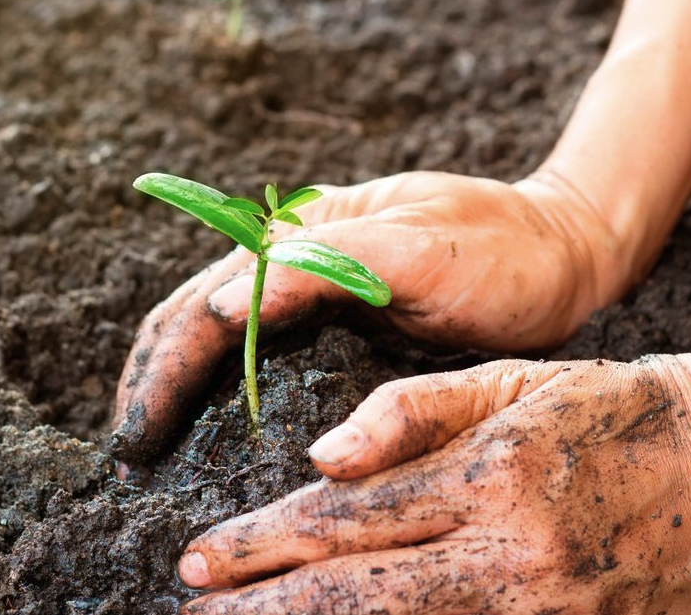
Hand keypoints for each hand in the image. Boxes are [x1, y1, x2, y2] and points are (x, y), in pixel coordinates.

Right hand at [111, 171, 626, 462]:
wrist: (562, 251)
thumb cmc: (502, 248)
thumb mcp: (421, 247)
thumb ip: (327, 263)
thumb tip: (219, 306)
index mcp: (305, 232)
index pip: (205, 303)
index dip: (163, 371)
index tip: (137, 437)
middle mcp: (295, 255)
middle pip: (194, 319)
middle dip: (152, 383)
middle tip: (128, 457)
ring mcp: (313, 286)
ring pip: (217, 336)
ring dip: (175, 387)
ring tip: (149, 448)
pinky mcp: (337, 316)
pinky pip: (260, 353)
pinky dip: (221, 389)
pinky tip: (209, 426)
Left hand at [177, 355, 690, 613]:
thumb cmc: (610, 409)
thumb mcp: (513, 383)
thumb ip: (412, 412)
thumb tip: (320, 455)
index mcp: (491, 475)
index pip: (346, 520)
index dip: (260, 545)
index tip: (197, 561)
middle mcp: (515, 557)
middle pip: (357, 599)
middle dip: (263, 610)